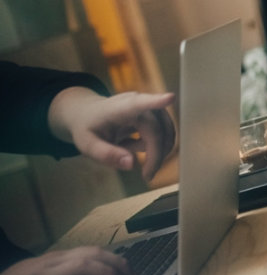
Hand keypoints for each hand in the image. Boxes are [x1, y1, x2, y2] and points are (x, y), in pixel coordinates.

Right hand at [0, 247, 130, 274]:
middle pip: (90, 254)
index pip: (88, 250)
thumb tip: (84, 269)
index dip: (112, 256)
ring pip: (81, 267)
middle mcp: (48, 266)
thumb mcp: (34, 272)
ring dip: (106, 274)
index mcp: (50, 260)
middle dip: (115, 262)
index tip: (126, 265)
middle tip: (130, 273)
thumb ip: (57, 269)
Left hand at [47, 88, 175, 180]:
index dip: (156, 101)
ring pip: (166, 133)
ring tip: (138, 161)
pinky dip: (155, 147)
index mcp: (119, 108)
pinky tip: (135, 146)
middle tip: (147, 176)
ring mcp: (150, 107)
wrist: (89, 113)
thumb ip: (106, 154)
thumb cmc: (89, 127)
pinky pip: (165, 134)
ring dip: (158, 152)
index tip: (170, 98)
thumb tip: (131, 164)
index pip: (139, 104)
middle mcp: (139, 104)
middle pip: (157, 131)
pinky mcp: (157, 114)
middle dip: (156, 155)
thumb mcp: (87, 145)